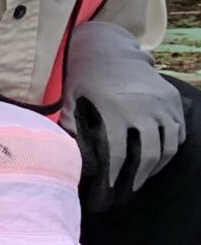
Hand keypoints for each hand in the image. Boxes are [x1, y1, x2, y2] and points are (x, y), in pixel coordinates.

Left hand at [68, 22, 185, 211]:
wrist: (109, 50)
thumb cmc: (84, 80)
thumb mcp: (70, 102)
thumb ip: (69, 128)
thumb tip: (66, 159)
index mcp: (114, 110)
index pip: (117, 154)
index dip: (113, 178)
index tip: (107, 194)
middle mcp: (143, 108)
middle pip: (148, 155)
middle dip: (137, 180)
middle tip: (125, 194)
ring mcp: (162, 103)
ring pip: (168, 146)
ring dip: (156, 168)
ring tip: (140, 181)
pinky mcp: (173, 100)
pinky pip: (179, 132)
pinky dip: (171, 149)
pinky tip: (156, 160)